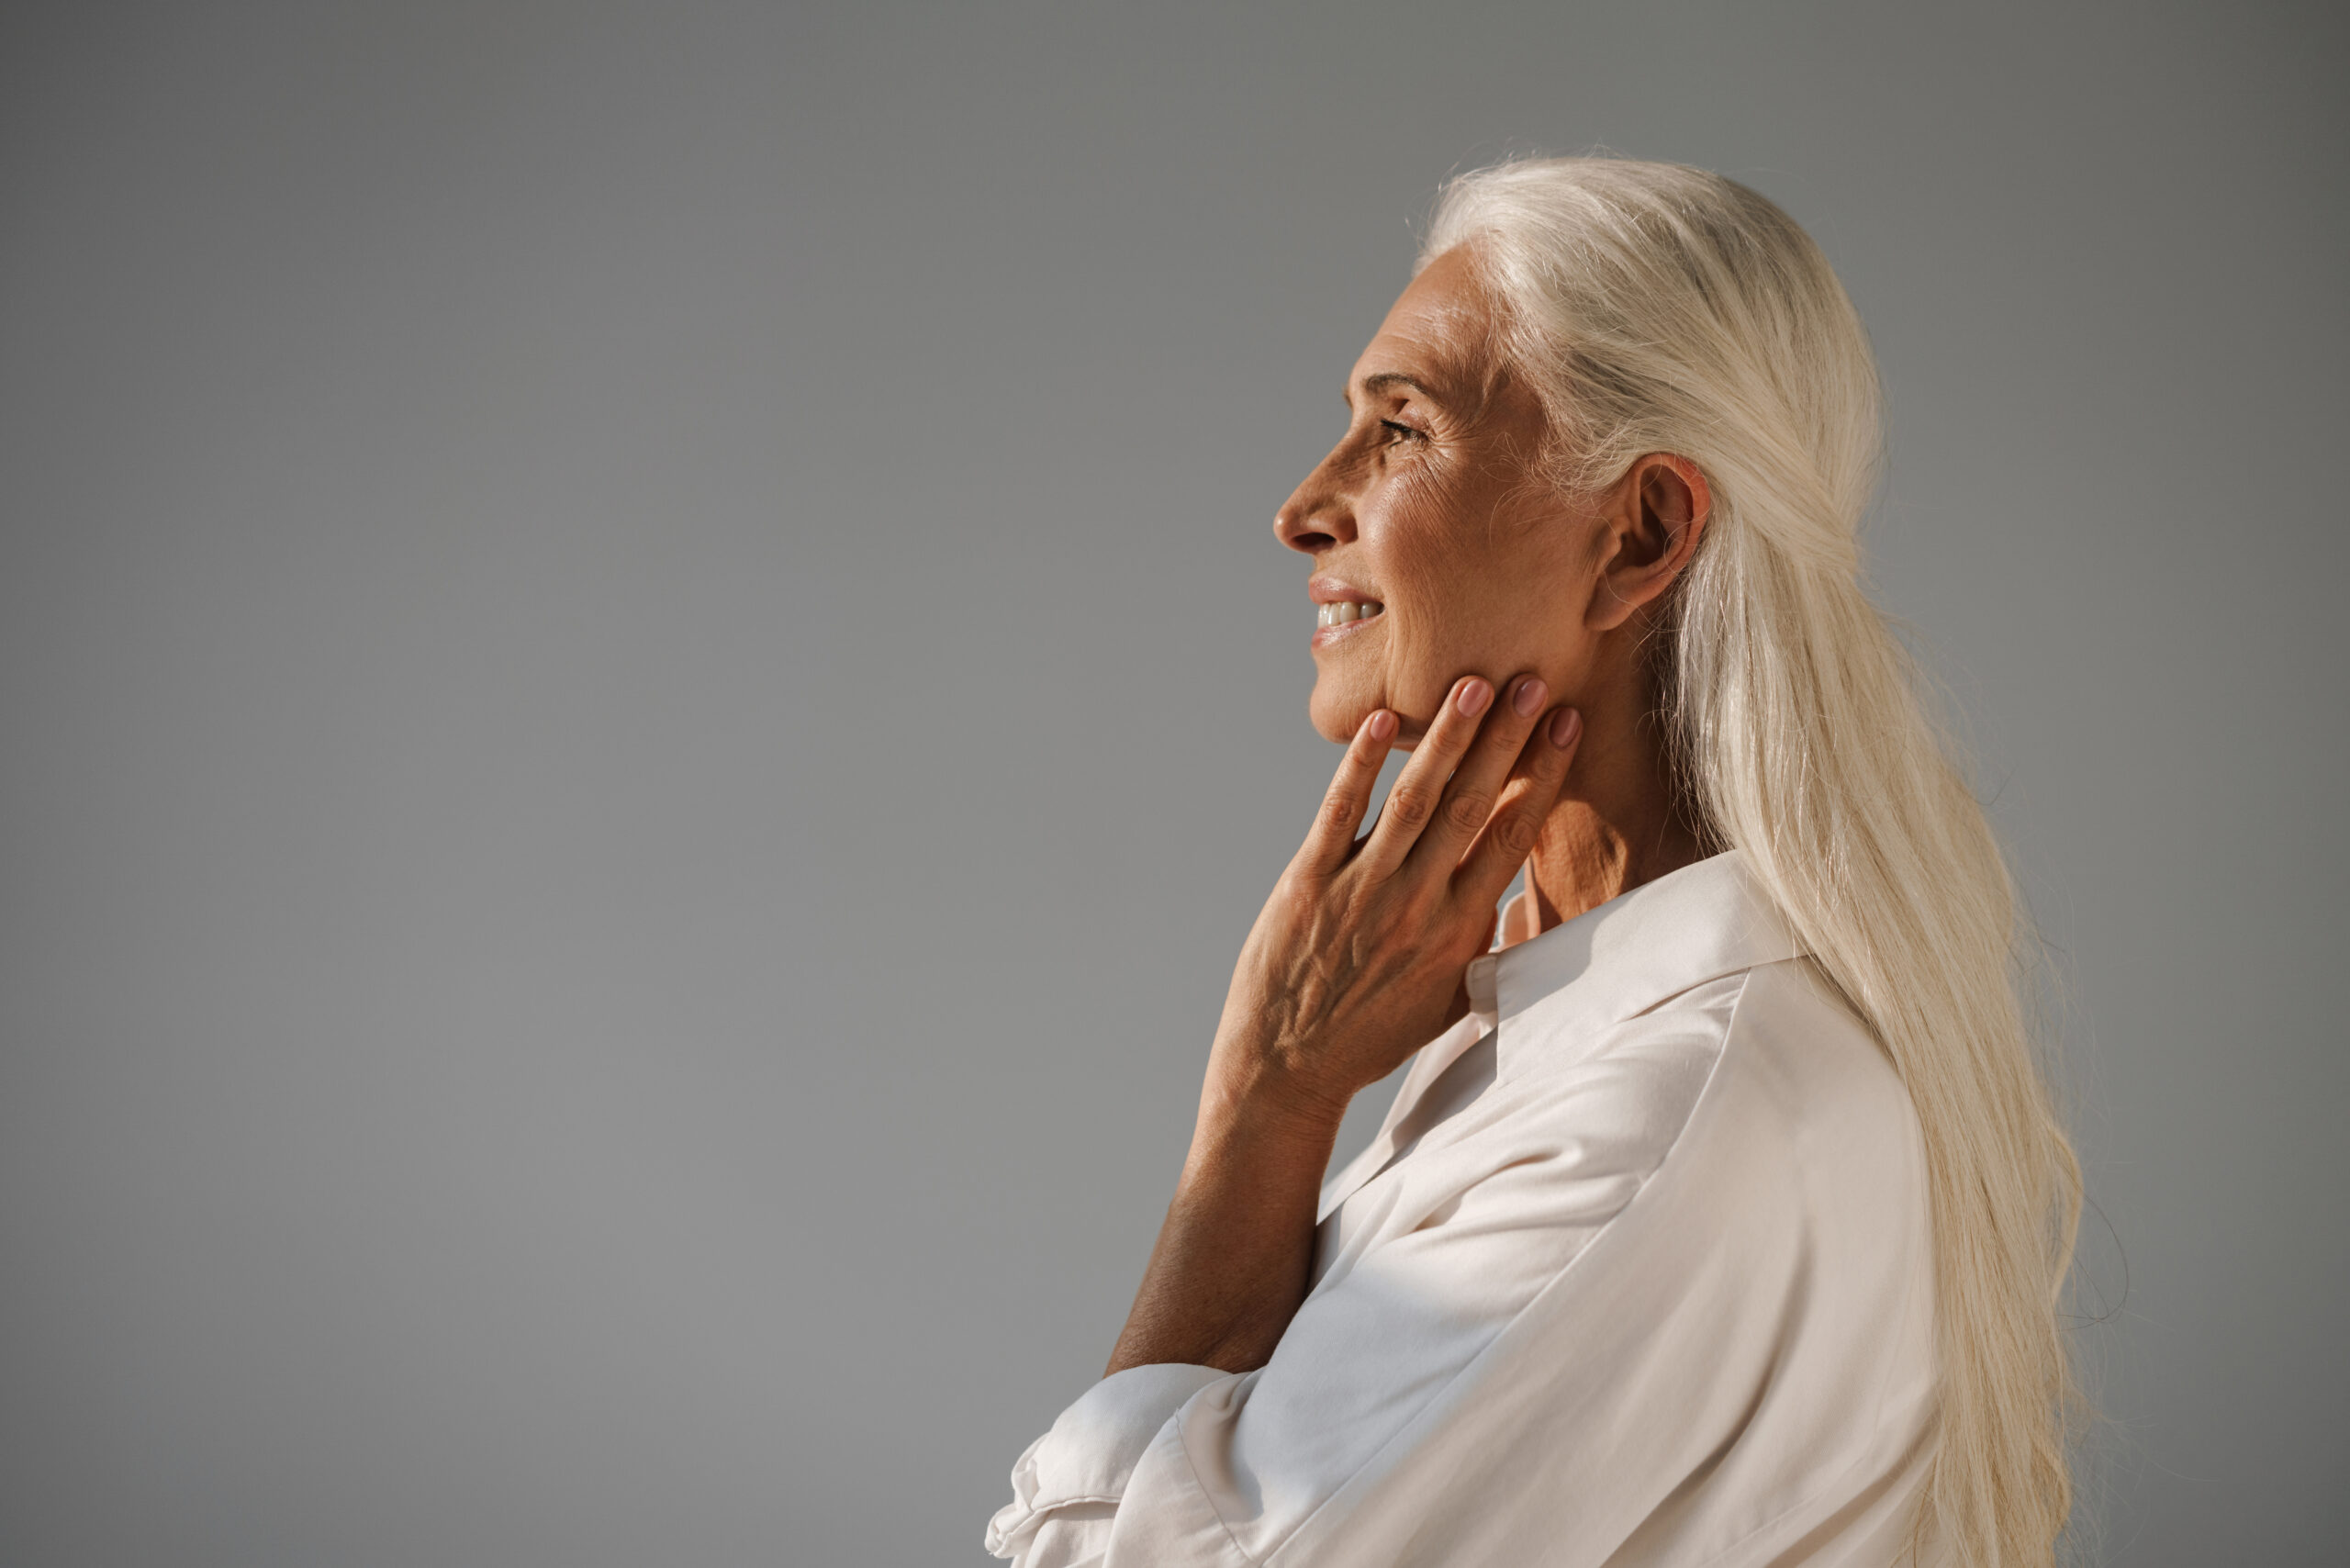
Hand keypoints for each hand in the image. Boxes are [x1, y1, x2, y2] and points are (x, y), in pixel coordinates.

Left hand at [1203, 673, 1583, 1129]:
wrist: (1289, 1069)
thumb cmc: (1372, 1035)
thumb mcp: (1450, 1001)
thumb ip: (1488, 949)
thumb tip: (1521, 905)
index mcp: (1460, 931)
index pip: (1511, 837)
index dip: (1541, 776)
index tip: (1565, 725)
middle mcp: (1418, 906)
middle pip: (1471, 807)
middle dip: (1505, 741)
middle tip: (1531, 679)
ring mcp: (1361, 892)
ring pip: (1413, 802)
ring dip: (1445, 741)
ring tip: (1471, 685)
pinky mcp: (1307, 885)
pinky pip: (1338, 814)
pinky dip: (1359, 768)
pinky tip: (1382, 723)